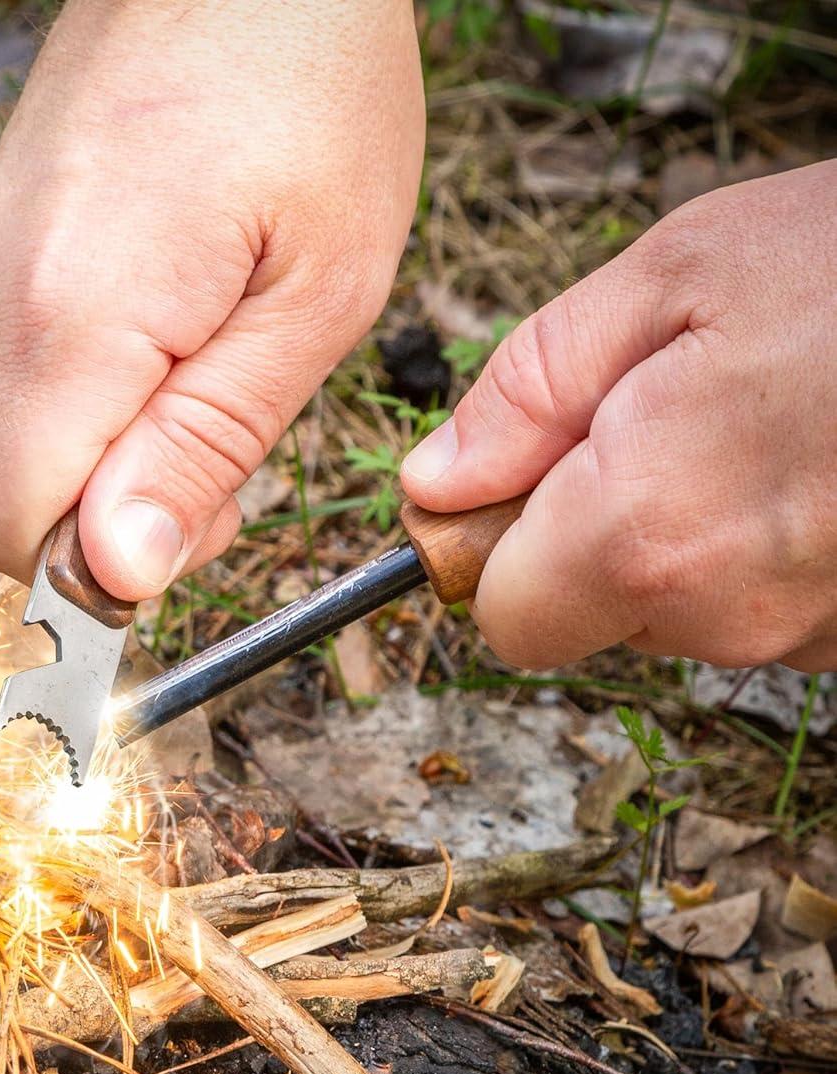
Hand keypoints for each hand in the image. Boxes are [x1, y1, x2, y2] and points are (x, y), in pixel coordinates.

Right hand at [0, 0, 422, 598]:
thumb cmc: (310, 88)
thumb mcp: (310, 299)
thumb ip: (205, 449)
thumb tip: (117, 576)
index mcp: (68, 322)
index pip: (12, 535)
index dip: (88, 581)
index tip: (182, 544)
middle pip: (21, 491)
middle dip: (122, 512)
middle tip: (237, 437)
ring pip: (32, 431)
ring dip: (122, 440)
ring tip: (221, 344)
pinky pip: (32, 364)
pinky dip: (103, 381)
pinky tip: (181, 309)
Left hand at [400, 161, 836, 672]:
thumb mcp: (672, 278)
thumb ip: (528, 391)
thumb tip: (434, 480)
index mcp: (644, 537)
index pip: (505, 621)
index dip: (494, 553)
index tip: (516, 486)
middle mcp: (724, 614)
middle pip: (590, 614)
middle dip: (590, 531)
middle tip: (659, 420)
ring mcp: (807, 634)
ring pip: (681, 612)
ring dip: (684, 536)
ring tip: (757, 426)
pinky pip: (764, 607)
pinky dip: (762, 549)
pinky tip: (808, 465)